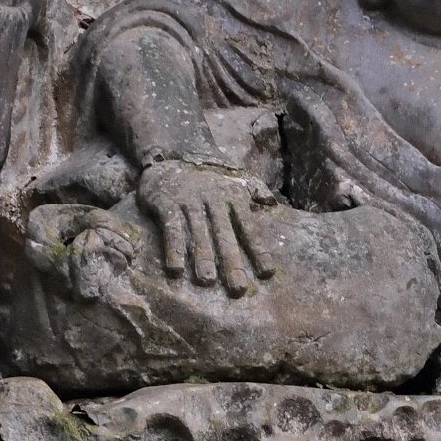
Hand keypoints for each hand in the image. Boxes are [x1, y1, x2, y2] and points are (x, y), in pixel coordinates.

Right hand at [137, 162, 277, 295]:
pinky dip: (173, 248)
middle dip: (232, 263)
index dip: (258, 251)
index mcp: (233, 197)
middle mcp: (213, 201)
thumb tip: (273, 204)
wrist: (173, 151)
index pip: (249, 228)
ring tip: (207, 282)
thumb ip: (255, 190)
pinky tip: (175, 269)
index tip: (267, 273)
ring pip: (198, 234)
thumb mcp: (235, 177)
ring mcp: (190, 202)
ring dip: (203, 258)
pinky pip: (171, 229)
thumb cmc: (209, 173)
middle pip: (224, 236)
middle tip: (238, 289)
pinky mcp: (167, 204)